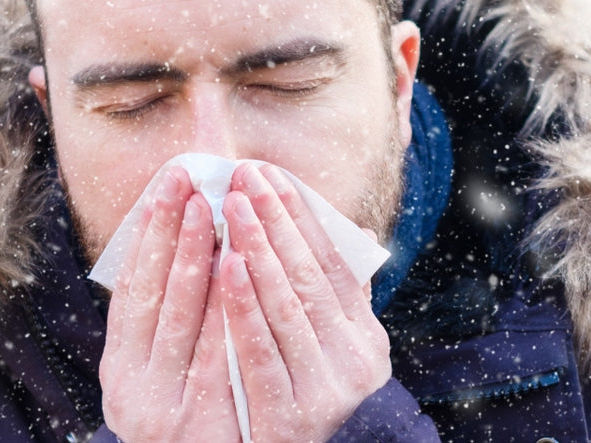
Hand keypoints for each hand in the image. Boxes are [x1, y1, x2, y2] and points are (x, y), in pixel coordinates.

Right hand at [101, 166, 241, 441]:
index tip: (166, 185)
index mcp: (121, 369)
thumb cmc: (200, 423)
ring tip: (211, 210)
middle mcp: (129, 388)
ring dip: (194, 259)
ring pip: (177, 320)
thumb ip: (175, 323)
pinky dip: (222, 309)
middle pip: (150, 295)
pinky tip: (234, 270)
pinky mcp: (192, 427)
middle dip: (170, 232)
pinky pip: (212, 354)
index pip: (131, 289)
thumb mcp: (170, 376)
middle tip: (188, 181)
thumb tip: (195, 243)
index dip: (147, 234)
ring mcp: (158, 410)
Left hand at [219, 162, 391, 442]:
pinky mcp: (291, 418)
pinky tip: (225, 267)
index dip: (301, 216)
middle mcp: (356, 362)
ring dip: (259, 251)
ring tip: (233, 208)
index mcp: (365, 339)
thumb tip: (352, 229)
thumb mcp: (329, 349)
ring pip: (288, 307)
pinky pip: (261, 352)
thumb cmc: (300, 397)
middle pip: (310, 277)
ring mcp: (326, 391)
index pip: (333, 264)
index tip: (271, 173)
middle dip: (275, 221)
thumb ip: (335, 297)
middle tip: (243, 177)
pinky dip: (243, 307)